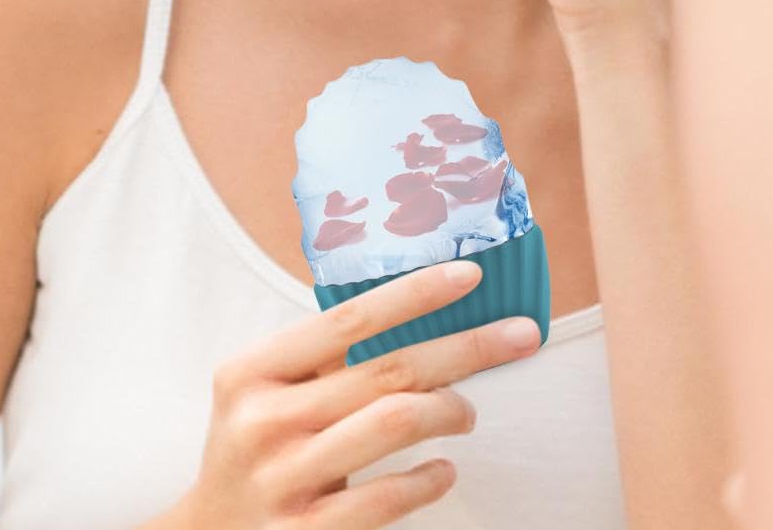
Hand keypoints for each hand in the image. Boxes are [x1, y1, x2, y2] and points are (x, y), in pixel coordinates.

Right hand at [166, 259, 541, 528]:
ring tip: (467, 412)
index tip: (472, 274)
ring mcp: (282, 482)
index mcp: (250, 372)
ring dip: (451, 409)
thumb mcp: (267, 390)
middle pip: (388, 370)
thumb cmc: (258, 446)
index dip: (415, 293)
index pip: (347, 319)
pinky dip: (429, 479)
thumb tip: (424, 299)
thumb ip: (324, 352)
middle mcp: (261, 423)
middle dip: (467, 348)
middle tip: (521, 334)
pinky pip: (388, 498)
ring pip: (396, 423)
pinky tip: (443, 470)